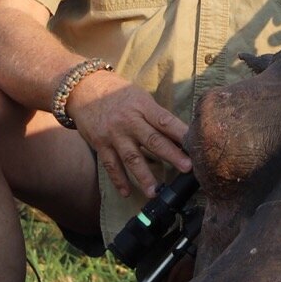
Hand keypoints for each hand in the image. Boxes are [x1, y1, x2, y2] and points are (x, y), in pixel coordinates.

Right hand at [65, 71, 191, 197]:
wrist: (84, 88)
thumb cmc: (118, 93)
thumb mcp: (139, 98)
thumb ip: (156, 116)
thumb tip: (180, 136)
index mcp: (142, 107)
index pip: (165, 121)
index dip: (181, 133)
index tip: (196, 144)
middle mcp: (129, 121)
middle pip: (153, 140)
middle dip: (171, 155)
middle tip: (187, 168)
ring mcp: (114, 134)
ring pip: (131, 157)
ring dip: (144, 176)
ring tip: (155, 191)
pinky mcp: (100, 144)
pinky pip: (110, 165)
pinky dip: (118, 180)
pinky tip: (126, 192)